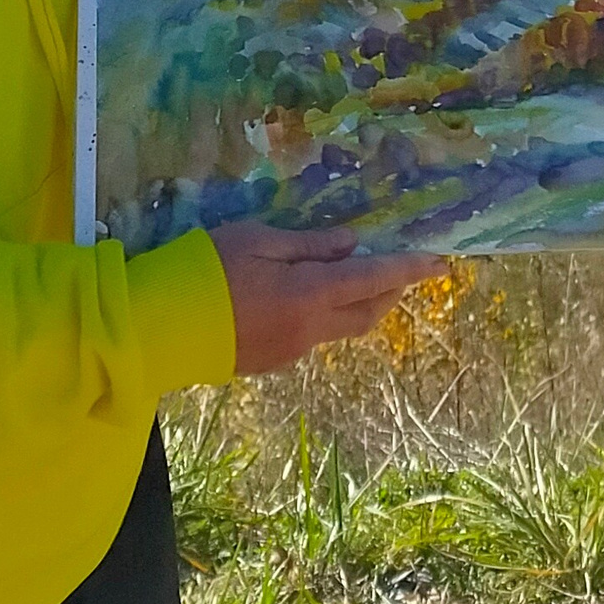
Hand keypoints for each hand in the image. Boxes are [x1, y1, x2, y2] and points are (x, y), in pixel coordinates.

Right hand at [209, 221, 446, 372]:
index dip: (409, 268)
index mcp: (310, 293)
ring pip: (343, 328)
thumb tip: (353, 245)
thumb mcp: (259, 241)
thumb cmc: (207, 270)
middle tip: (405, 269)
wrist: (163, 329)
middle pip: (368, 312)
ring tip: (360, 279)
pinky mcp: (273, 362)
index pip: (374, 278)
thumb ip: (309, 245)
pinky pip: (314, 337)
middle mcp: (311, 328)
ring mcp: (292, 351)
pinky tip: (308, 298)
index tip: (440, 262)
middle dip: (392, 291)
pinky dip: (327, 316)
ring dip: (361, 305)